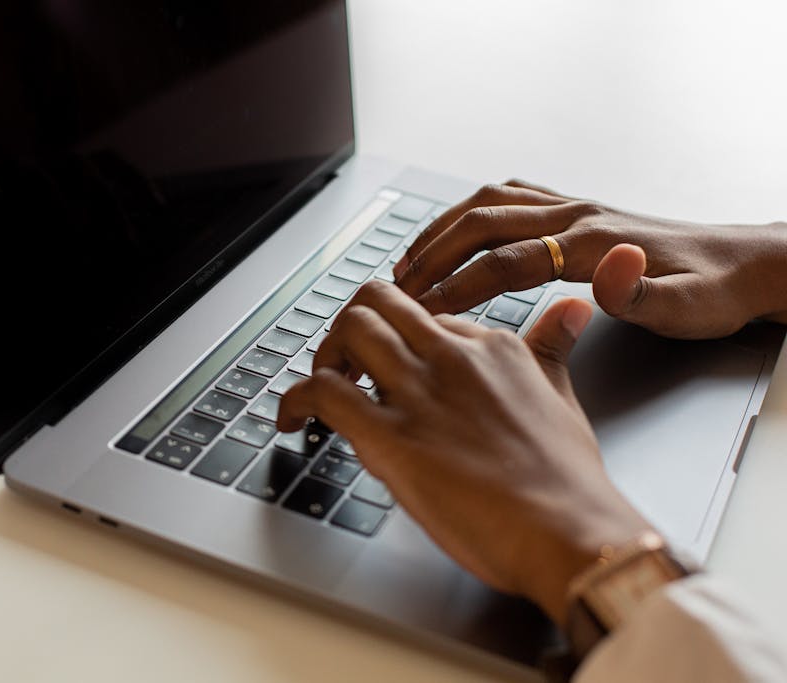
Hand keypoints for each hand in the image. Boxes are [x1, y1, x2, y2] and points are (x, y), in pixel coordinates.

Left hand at [276, 281, 653, 624]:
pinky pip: (324, 392)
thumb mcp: (562, 396)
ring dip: (324, 353)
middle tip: (344, 360)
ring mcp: (418, 393)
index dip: (400, 338)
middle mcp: (450, 357)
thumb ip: (552, 349)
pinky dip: (295, 398)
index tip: (390, 362)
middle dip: (351, 325)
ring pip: (350, 332)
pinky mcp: (390, 436)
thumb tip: (572, 310)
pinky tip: (292, 417)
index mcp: (491, 347)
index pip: (426, 317)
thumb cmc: (566, 480)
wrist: (567, 531)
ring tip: (319, 385)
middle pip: (378, 303)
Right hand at [393, 180, 786, 338]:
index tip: (425, 309)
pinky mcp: (577, 208)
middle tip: (399, 285)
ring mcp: (575, 206)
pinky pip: (510, 196)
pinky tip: (457, 227)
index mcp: (594, 243)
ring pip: (489, 204)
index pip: (508, 262)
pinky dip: (472, 209)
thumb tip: (608, 272)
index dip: (460, 285)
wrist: (743, 263)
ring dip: (443, 229)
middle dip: (434, 254)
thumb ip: (642, 297)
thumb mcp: (688, 308)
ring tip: (411, 258)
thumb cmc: (713, 292)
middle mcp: (577, 215)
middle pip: (484, 223)